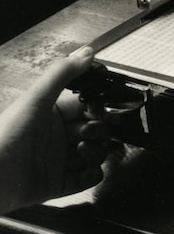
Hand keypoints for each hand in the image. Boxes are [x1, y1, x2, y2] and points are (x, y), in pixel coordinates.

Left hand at [0, 47, 108, 213]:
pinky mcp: (59, 183)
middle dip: (99, 131)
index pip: (86, 107)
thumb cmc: (4, 137)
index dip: (98, 108)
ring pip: (95, 153)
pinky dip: (93, 175)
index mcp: (52, 114)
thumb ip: (61, 74)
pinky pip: (87, 178)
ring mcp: (59, 160)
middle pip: (95, 130)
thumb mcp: (35, 99)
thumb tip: (87, 53)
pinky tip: (87, 170)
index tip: (102, 110)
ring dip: (97, 152)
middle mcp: (57, 136)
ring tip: (83, 151)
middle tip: (90, 133)